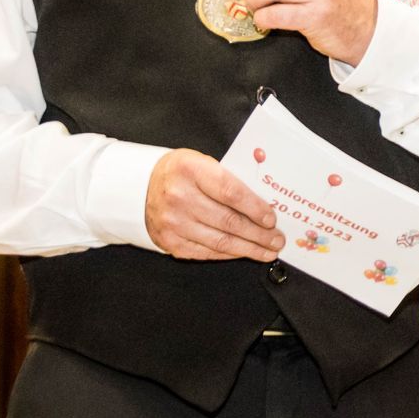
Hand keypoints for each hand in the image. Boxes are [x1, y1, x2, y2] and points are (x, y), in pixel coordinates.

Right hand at [145, 148, 285, 260]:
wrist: (141, 187)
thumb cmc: (180, 174)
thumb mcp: (201, 163)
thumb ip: (228, 180)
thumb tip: (263, 204)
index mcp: (190, 170)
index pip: (231, 192)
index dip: (256, 208)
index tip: (272, 219)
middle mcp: (179, 197)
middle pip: (229, 221)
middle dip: (260, 234)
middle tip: (277, 239)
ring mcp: (174, 222)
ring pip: (221, 241)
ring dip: (250, 249)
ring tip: (268, 250)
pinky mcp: (171, 242)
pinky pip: (207, 252)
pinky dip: (230, 254)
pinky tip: (244, 252)